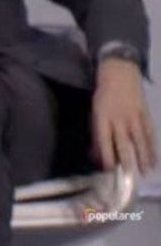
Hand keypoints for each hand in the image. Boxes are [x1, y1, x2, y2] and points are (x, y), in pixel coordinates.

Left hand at [91, 57, 155, 175]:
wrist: (119, 73)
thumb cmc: (103, 95)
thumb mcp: (95, 112)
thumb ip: (96, 133)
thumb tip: (95, 155)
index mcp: (102, 117)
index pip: (103, 140)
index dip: (106, 155)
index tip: (109, 170)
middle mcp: (118, 118)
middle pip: (123, 142)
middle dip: (126, 161)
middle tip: (129, 177)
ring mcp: (133, 116)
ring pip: (139, 140)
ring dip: (143, 158)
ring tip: (145, 173)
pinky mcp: (145, 114)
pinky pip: (149, 133)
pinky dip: (152, 147)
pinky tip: (154, 160)